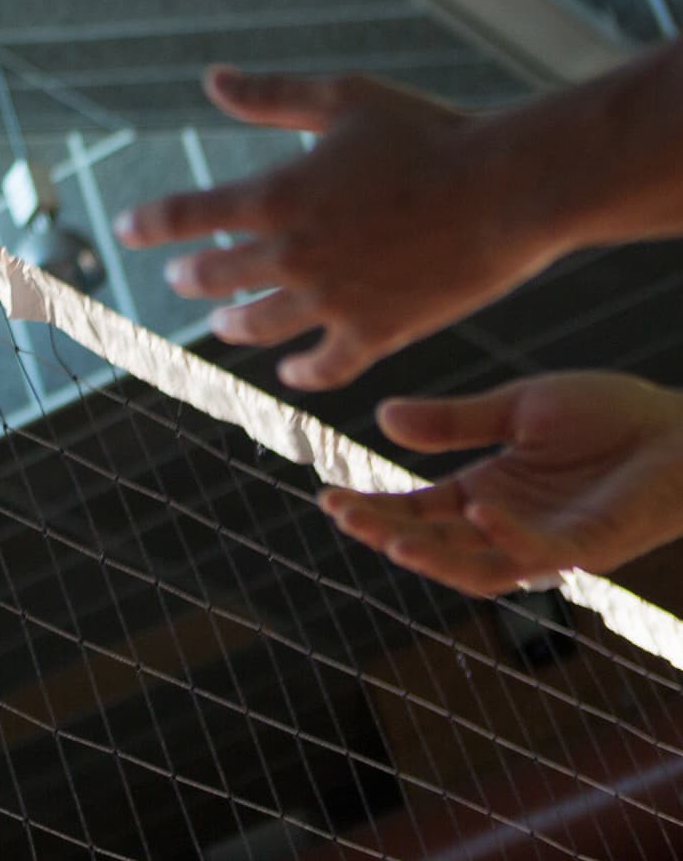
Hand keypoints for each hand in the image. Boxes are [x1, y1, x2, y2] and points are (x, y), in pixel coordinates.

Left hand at [114, 66, 552, 390]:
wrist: (508, 188)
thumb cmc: (428, 132)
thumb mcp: (343, 99)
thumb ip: (272, 95)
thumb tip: (212, 78)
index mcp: (275, 194)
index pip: (186, 215)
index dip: (150, 224)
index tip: (126, 231)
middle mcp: (292, 252)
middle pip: (217, 274)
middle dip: (194, 276)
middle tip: (182, 278)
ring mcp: (333, 298)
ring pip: (261, 323)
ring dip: (235, 323)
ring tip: (223, 324)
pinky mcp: (378, 331)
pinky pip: (326, 366)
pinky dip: (302, 371)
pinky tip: (291, 371)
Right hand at [323, 372, 682, 594]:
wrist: (681, 428)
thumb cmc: (608, 415)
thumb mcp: (516, 407)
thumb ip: (453, 419)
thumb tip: (382, 417)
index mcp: (485, 493)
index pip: (415, 510)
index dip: (373, 508)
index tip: (327, 497)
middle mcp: (507, 525)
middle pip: (434, 543)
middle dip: (386, 533)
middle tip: (343, 513)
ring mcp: (547, 541)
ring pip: (476, 567)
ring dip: (432, 556)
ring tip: (389, 536)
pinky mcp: (591, 545)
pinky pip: (539, 552)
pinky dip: (506, 538)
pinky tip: (477, 510)